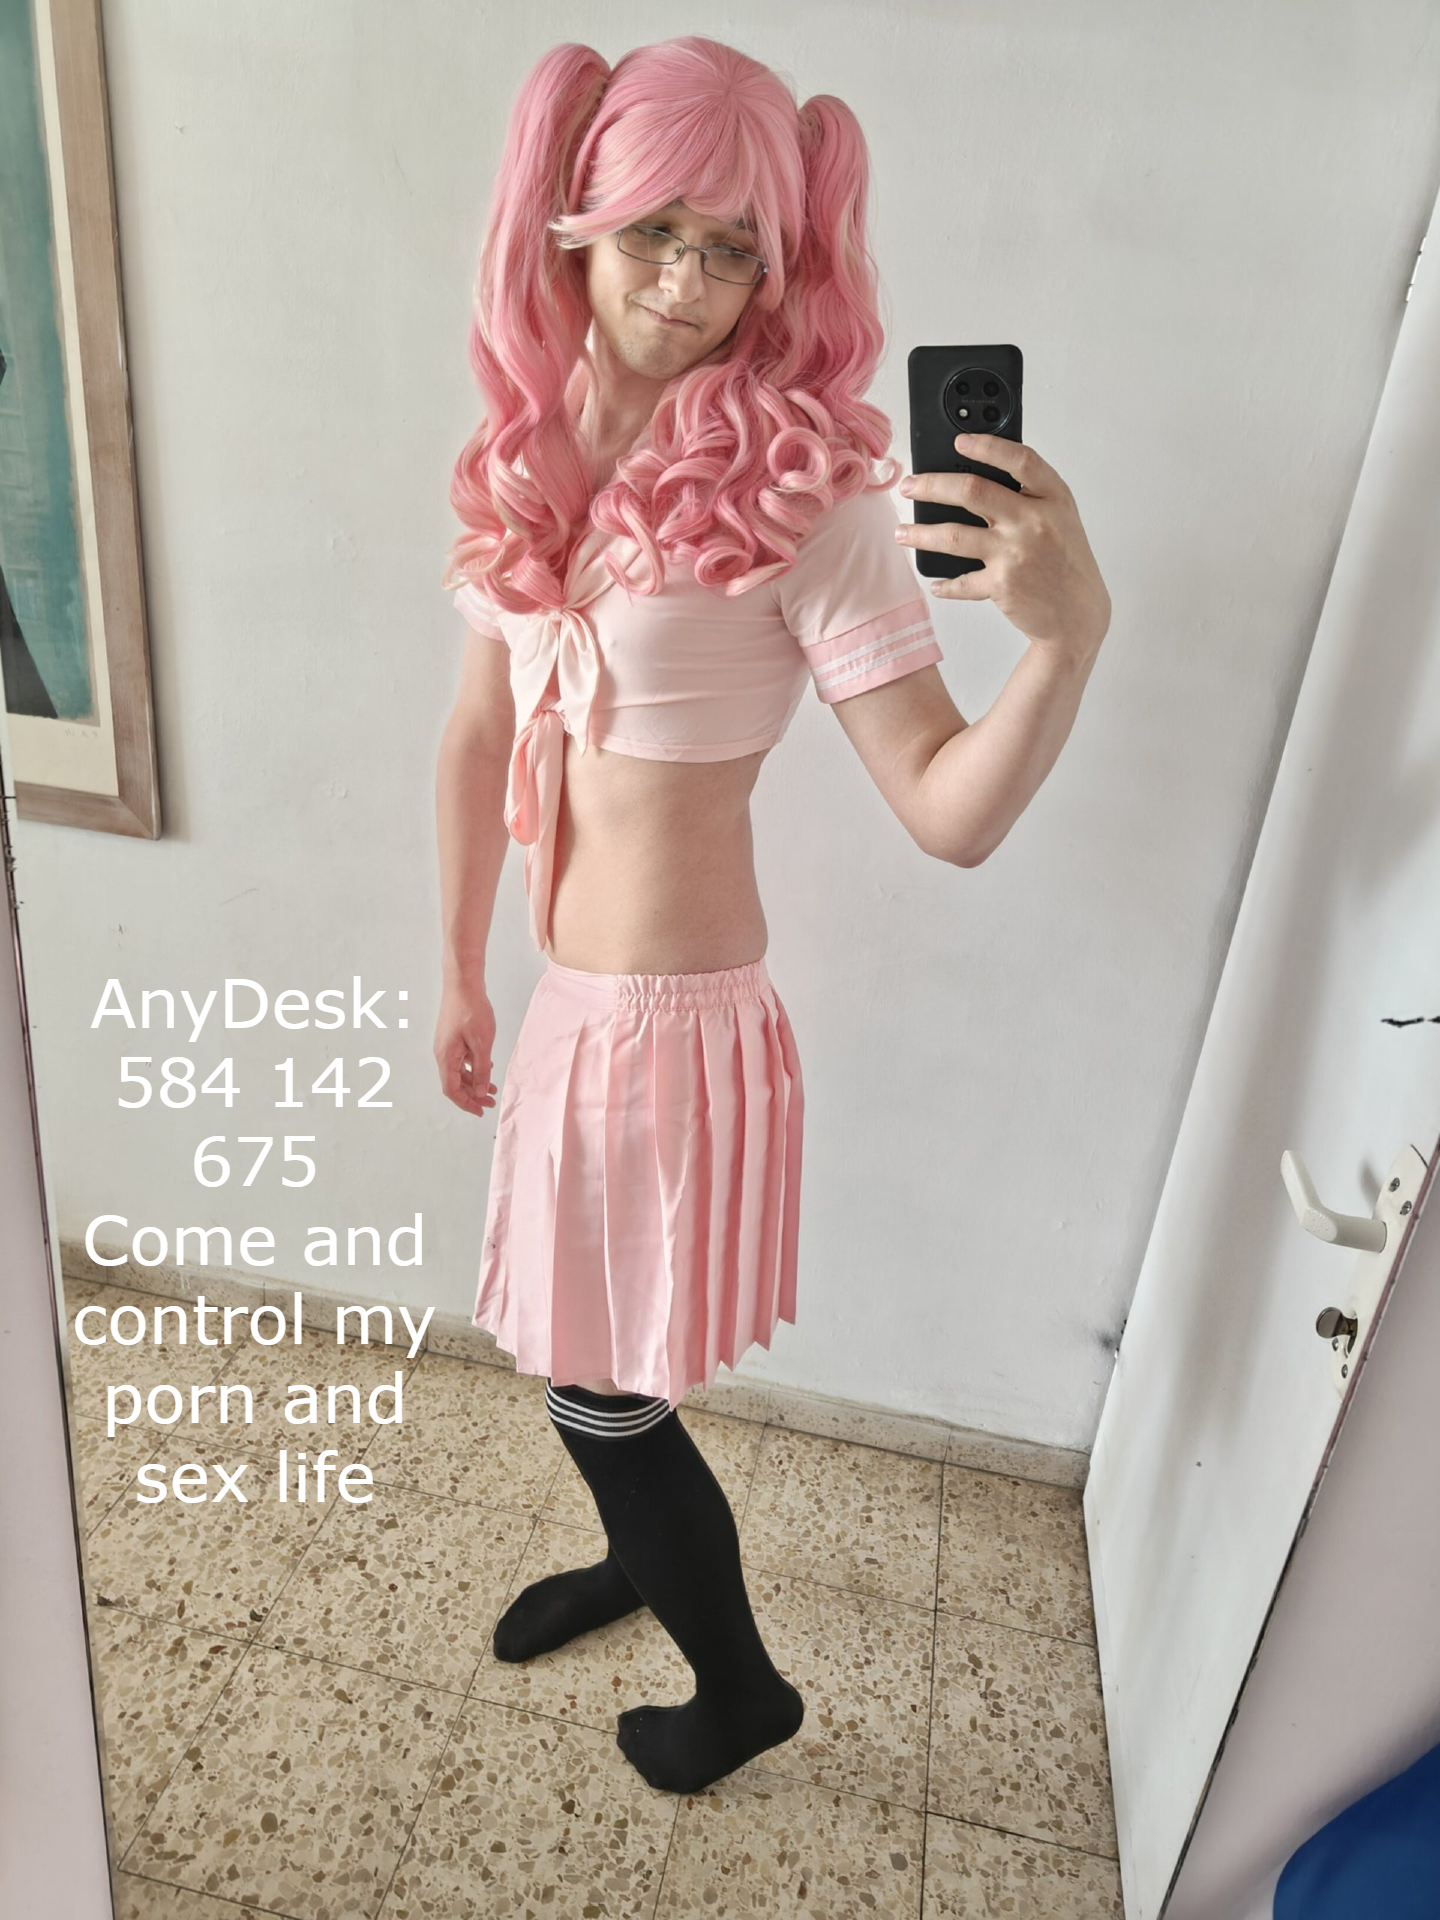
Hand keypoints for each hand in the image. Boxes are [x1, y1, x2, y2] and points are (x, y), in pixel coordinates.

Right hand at [434, 978, 499, 1116]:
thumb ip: (481, 1070)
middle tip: (490, 1102)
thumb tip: (479, 1092)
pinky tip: (487, 1067)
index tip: (481, 1111)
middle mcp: (442, 1053)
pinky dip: (473, 1067)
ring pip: (458, 1071)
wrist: (463, 983)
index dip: (466, 1103)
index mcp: (446, 1057)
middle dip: (472, 1094)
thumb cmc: (472, 1010)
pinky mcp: (451, 1037)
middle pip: (455, 1082)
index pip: (452, 1090)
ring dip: (474, 1081)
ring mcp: (446, 1045)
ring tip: (492, 1088)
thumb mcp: (482, 1044)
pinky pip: (460, 1059)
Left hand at [897, 433, 1110, 664]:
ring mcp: (1016, 553)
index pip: (1020, 460)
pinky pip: (960, 582)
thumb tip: (976, 474)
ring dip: (920, 533)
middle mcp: (1034, 522)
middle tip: (910, 486)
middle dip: (931, 485)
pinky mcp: (1002, 585)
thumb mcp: (1061, 517)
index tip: (960, 442)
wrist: (1078, 615)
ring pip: (953, 535)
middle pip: (972, 491)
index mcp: (1053, 498)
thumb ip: (1030, 495)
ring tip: (902, 533)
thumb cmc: (1066, 562)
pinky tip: (936, 583)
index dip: (988, 446)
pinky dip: (944, 584)